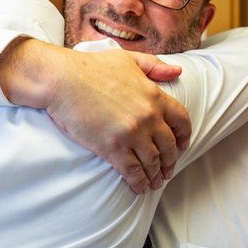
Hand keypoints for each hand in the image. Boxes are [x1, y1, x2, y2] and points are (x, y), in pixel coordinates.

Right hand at [0, 38, 190, 193]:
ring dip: (155, 176)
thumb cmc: (91, 67)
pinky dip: (139, 182)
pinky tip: (139, 188)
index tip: (182, 145)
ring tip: (154, 183)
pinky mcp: (112, 148)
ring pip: (152, 162)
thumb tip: (177, 71)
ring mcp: (131, 134)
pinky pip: (133, 171)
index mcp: (154, 95)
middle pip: (169, 146)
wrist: (63, 80)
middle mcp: (148, 117)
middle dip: (170, 161)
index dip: (184, 136)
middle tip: (167, 170)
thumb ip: (154, 66)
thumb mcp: (127, 59)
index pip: (181, 120)